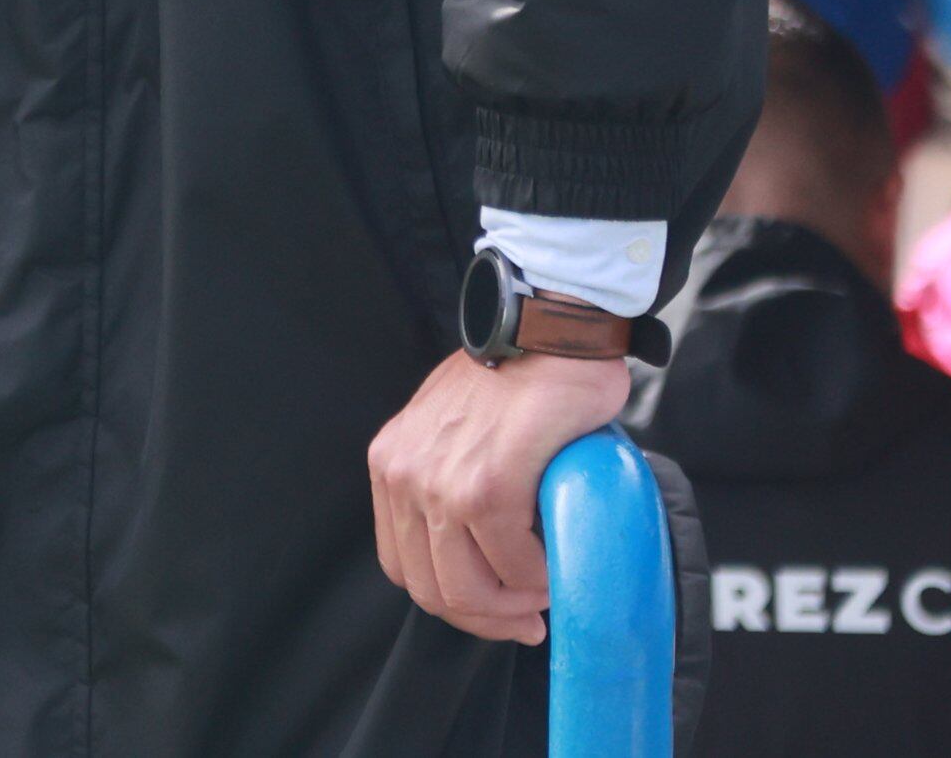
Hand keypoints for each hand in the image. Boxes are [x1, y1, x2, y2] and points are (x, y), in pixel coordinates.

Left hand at [369, 348, 633, 646]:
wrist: (552, 331)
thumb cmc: (518, 376)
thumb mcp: (454, 427)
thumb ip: (450, 475)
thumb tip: (480, 543)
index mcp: (393, 464)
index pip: (404, 565)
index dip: (451, 601)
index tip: (495, 608)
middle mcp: (406, 476)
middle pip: (431, 588)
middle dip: (484, 619)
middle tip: (526, 620)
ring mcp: (442, 484)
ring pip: (469, 590)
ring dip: (513, 606)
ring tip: (545, 594)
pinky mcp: (488, 487)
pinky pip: (513, 564)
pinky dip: (539, 579)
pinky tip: (557, 566)